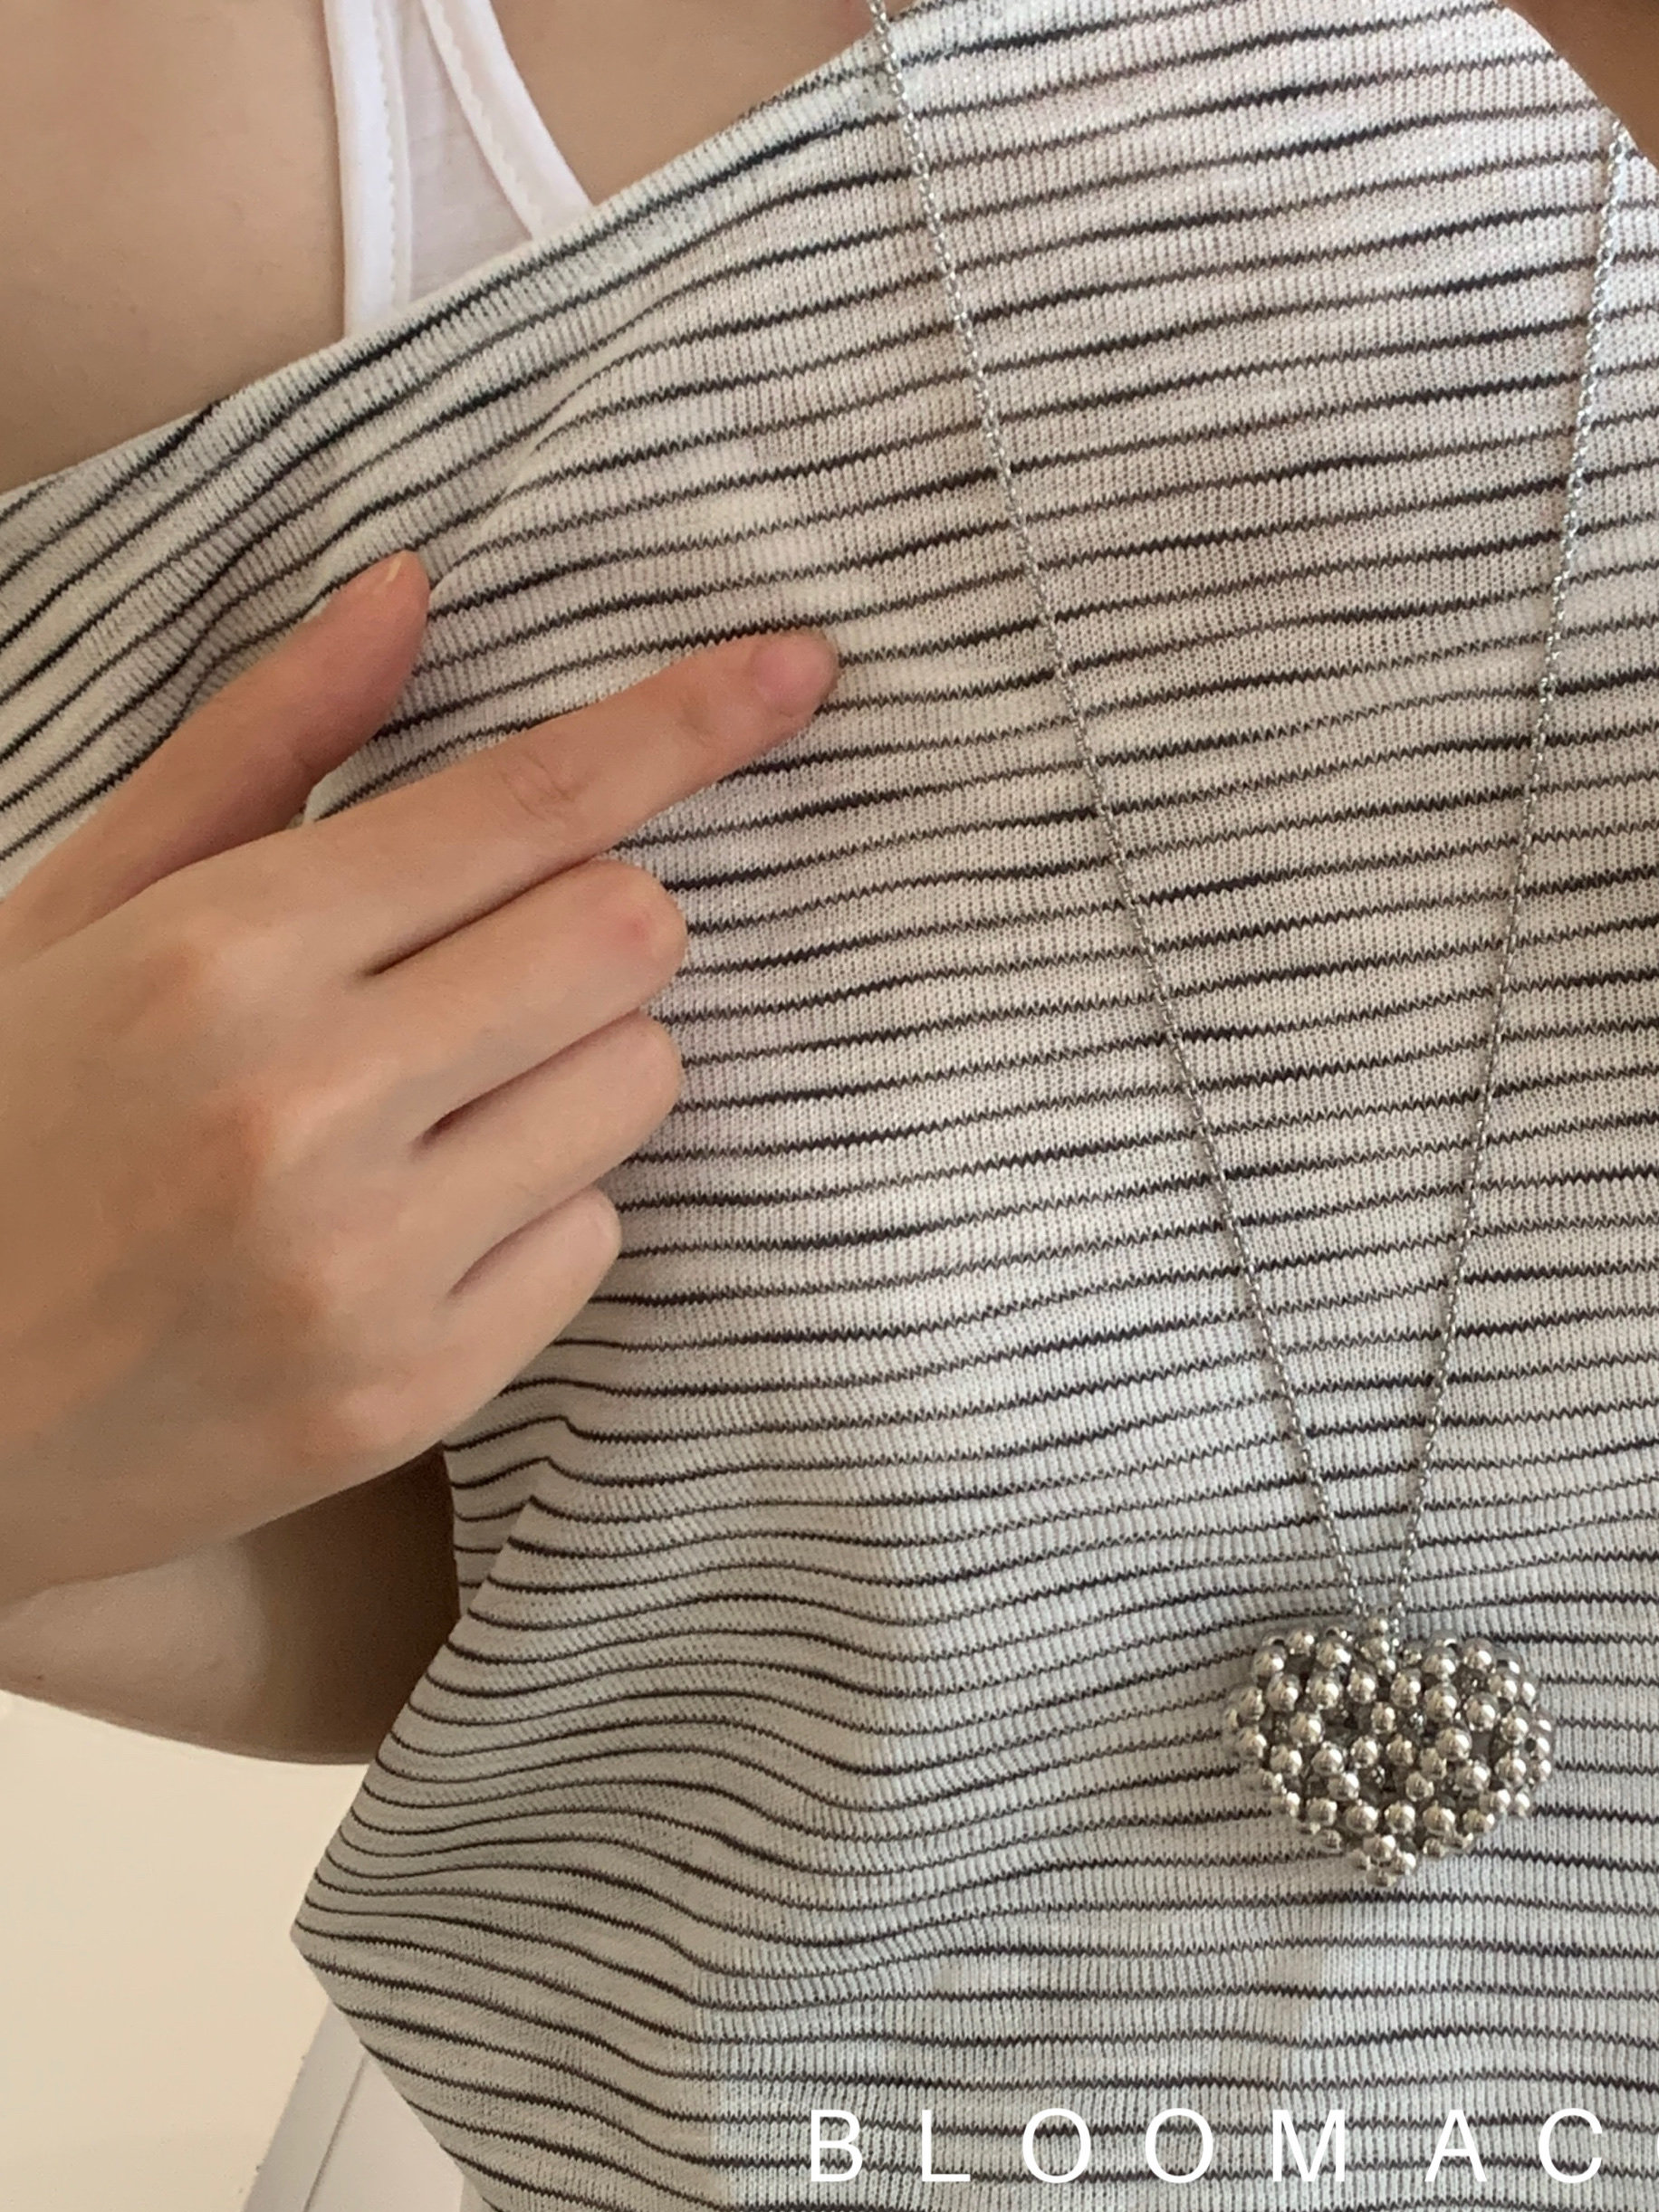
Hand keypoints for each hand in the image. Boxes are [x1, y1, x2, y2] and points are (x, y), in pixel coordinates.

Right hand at [0, 552, 836, 1603]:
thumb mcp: (74, 914)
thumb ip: (258, 753)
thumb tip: (410, 592)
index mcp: (219, 956)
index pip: (525, 806)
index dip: (683, 725)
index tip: (799, 667)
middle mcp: (309, 1107)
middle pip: (627, 937)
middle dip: (599, 919)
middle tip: (496, 956)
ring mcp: (371, 1266)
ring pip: (637, 1083)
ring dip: (577, 1063)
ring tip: (431, 1100)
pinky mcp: (416, 1389)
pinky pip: (599, 1236)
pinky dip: (544, 1206)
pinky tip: (418, 1219)